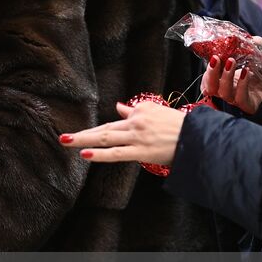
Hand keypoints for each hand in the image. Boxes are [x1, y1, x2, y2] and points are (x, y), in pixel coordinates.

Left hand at [59, 101, 184, 165]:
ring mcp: (137, 137)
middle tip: (63, 136)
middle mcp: (135, 122)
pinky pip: (116, 153)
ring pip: (105, 138)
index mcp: (139, 113)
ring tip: (66, 141)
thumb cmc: (179, 126)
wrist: (198, 137)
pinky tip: (85, 153)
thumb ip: (136, 111)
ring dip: (84, 139)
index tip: (84, 137)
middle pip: (104, 129)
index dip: (98, 131)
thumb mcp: (156, 112)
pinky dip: (100, 153)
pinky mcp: (141, 151)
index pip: (115, 122)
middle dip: (82, 133)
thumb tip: (119, 107)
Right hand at [202, 37, 261, 114]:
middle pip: (210, 87)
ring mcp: (240, 97)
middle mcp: (232, 88)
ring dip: (225, 76)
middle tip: (216, 58)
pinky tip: (246, 72)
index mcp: (230, 77)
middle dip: (210, 73)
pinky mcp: (250, 105)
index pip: (210, 77)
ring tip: (231, 61)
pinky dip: (241, 85)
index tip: (212, 54)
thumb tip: (248, 38)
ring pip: (223, 93)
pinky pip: (240, 98)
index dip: (208, 68)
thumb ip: (256, 44)